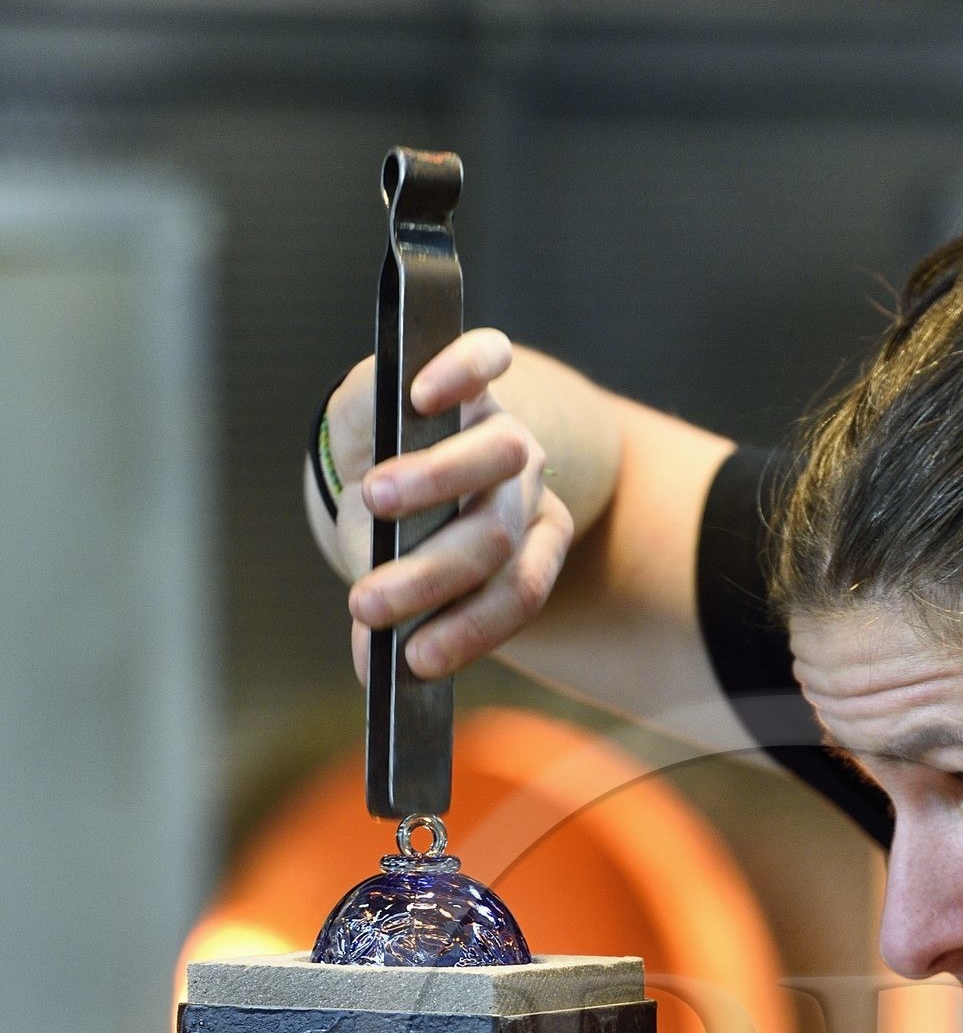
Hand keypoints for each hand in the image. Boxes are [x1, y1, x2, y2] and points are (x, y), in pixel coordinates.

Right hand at [321, 328, 573, 685]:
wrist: (380, 455)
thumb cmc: (389, 529)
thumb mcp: (385, 573)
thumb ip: (389, 619)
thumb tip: (370, 671)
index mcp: (522, 549)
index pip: (519, 593)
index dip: (471, 631)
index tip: (414, 660)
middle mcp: (524, 491)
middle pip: (499, 535)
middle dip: (430, 577)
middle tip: (367, 603)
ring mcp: (504, 429)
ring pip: (502, 453)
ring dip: (435, 480)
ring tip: (371, 499)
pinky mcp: (476, 375)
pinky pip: (486, 361)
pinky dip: (462, 373)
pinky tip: (422, 394)